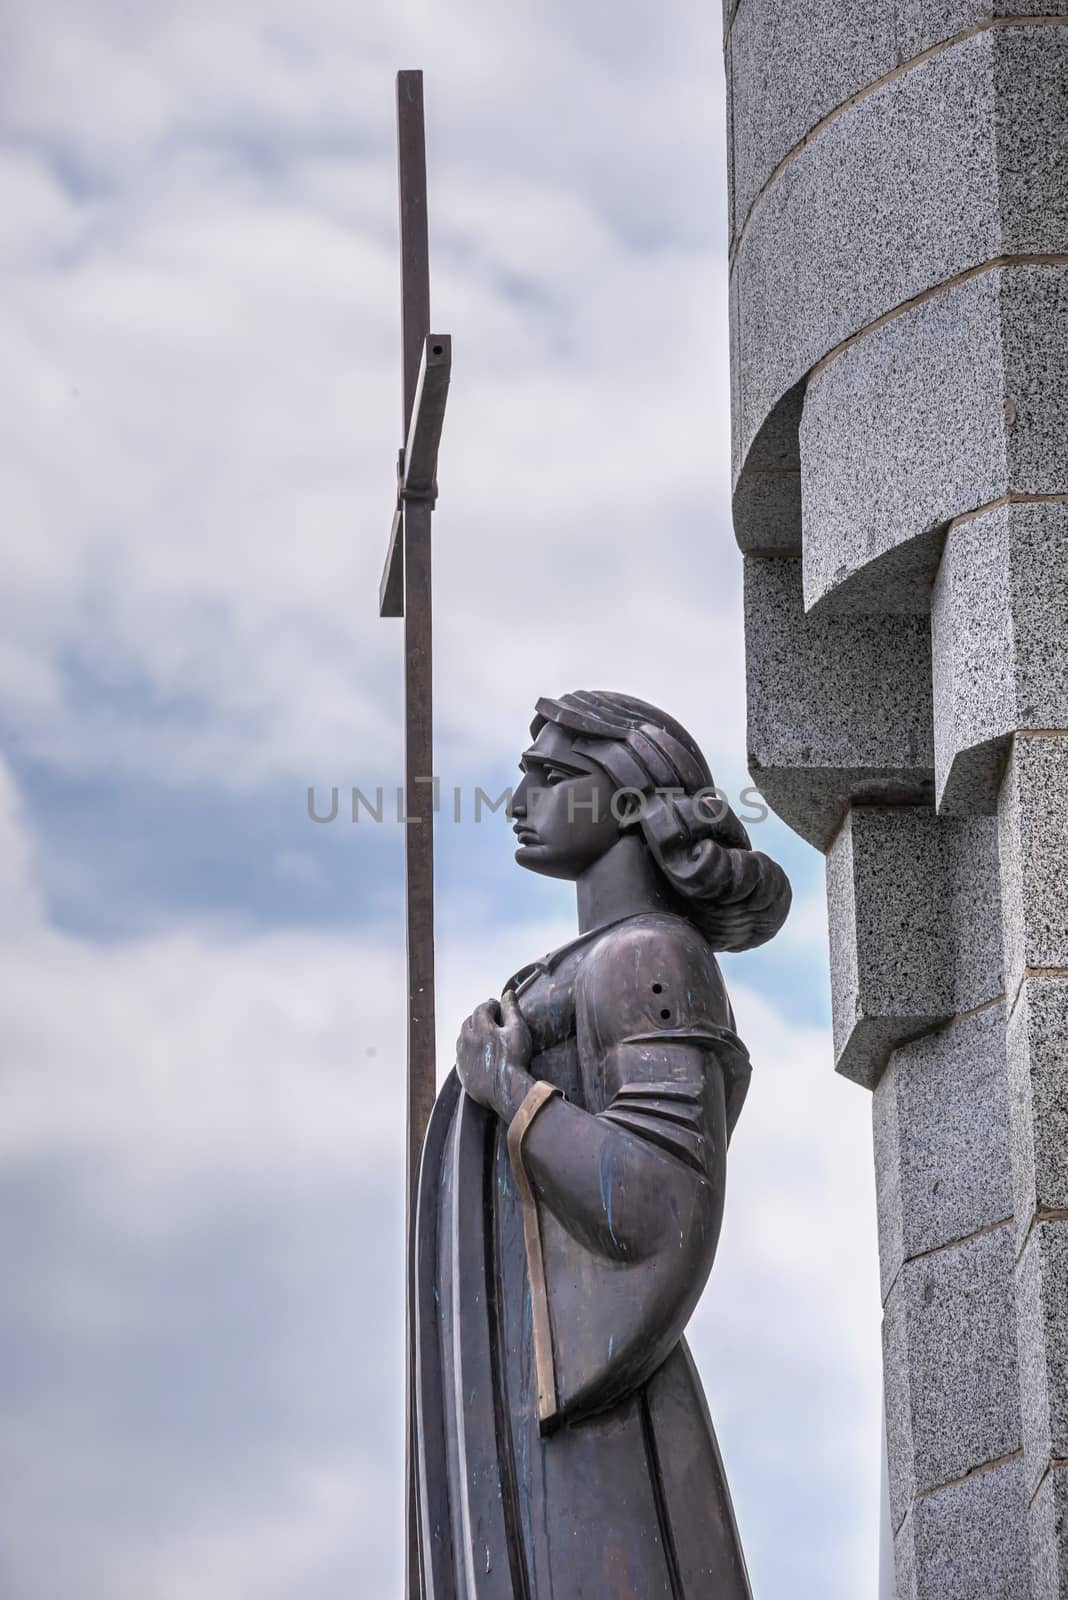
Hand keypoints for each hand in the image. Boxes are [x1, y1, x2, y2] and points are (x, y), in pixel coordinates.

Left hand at [455, 991, 533, 1121]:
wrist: (506, 1090)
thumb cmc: (515, 1059)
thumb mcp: (518, 1030)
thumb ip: (511, 1009)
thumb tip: (508, 993)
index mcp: (480, 1028)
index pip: (482, 1009)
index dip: (491, 1006)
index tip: (498, 1007)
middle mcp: (466, 1040)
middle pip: (469, 1022)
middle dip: (479, 1017)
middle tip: (492, 1019)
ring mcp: (462, 1056)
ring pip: (463, 1037)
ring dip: (472, 1032)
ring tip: (484, 1035)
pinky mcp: (461, 1070)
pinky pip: (461, 1054)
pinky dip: (468, 1048)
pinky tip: (479, 1052)